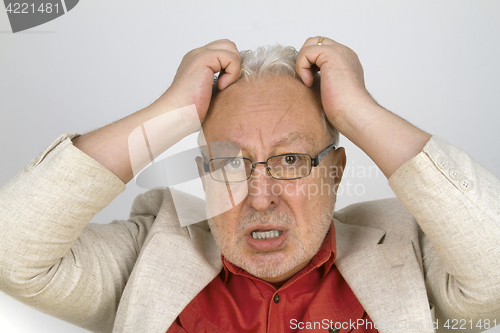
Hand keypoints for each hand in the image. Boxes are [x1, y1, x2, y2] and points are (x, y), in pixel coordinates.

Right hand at [156, 39, 240, 121]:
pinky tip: (221, 86)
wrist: (177, 114)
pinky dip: (232, 73)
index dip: (231, 66)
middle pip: (228, 45)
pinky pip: (231, 57)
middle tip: (227, 83)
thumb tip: (238, 80)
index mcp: (198, 62)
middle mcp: (197, 55)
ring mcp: (199, 54)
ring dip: (234, 68)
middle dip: (234, 64)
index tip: (225, 85)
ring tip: (223, 85)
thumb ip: (220, 81)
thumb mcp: (209, 94)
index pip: (223, 51)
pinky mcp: (204, 58)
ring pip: (231, 48)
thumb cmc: (190, 111)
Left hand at [296, 36, 430, 177]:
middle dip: (305, 59)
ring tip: (309, 82)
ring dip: (303, 63)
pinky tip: (309, 83)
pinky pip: (306, 52)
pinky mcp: (331, 55)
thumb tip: (308, 81)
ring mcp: (339, 52)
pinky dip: (302, 67)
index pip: (322, 49)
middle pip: (315, 42)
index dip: (310, 62)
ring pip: (309, 44)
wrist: (355, 114)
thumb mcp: (330, 92)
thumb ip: (323, 81)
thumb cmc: (345, 111)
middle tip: (307, 79)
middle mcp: (344, 53)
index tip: (310, 82)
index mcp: (346, 61)